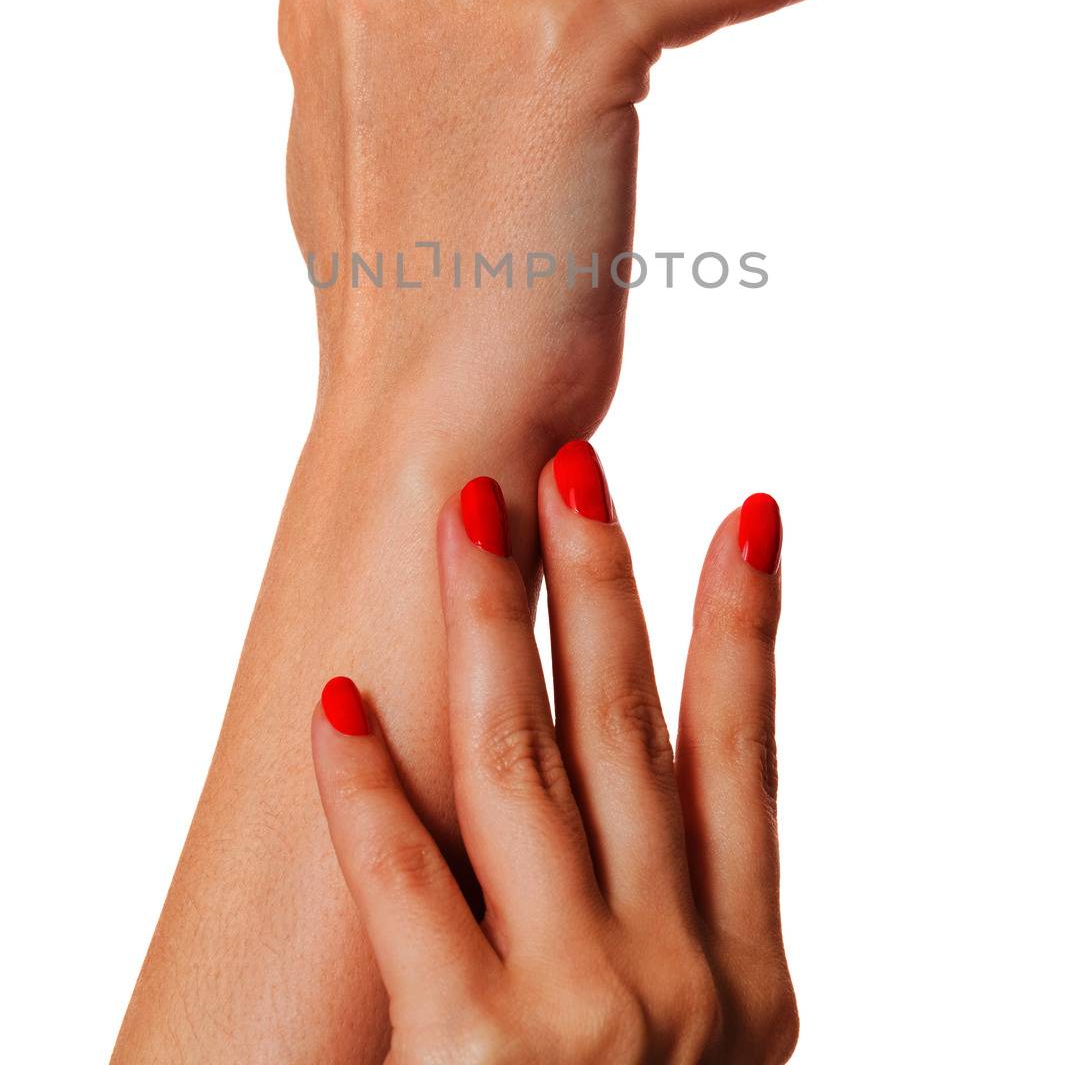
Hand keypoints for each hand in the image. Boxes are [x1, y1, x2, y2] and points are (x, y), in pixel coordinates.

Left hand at [313, 445, 797, 1062]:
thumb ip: (671, 957)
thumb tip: (626, 844)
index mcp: (744, 976)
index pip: (745, 760)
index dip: (742, 629)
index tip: (746, 517)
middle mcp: (677, 974)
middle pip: (627, 728)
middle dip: (599, 580)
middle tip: (573, 462)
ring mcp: (581, 1008)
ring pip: (522, 764)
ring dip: (490, 619)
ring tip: (466, 511)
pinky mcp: (470, 1052)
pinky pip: (406, 882)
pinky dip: (366, 786)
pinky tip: (336, 698)